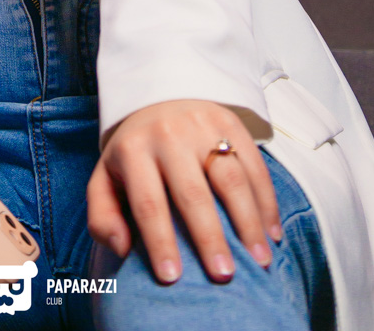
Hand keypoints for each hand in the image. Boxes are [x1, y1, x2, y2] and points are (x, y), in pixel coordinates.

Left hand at [86, 99, 282, 283]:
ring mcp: (203, 126)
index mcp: (133, 150)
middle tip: (223, 276)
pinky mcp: (231, 121)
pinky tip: (271, 232)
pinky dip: (266, 201)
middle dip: (210, 238)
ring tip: (259, 261)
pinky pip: (254, 164)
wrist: (160, 94)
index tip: (172, 278)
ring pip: (231, 178)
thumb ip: (102, 215)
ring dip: (248, 222)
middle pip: (193, 193)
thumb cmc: (135, 151)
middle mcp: (169, 135)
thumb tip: (121, 248)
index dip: (161, 241)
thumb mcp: (105, 176)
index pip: (149, 202)